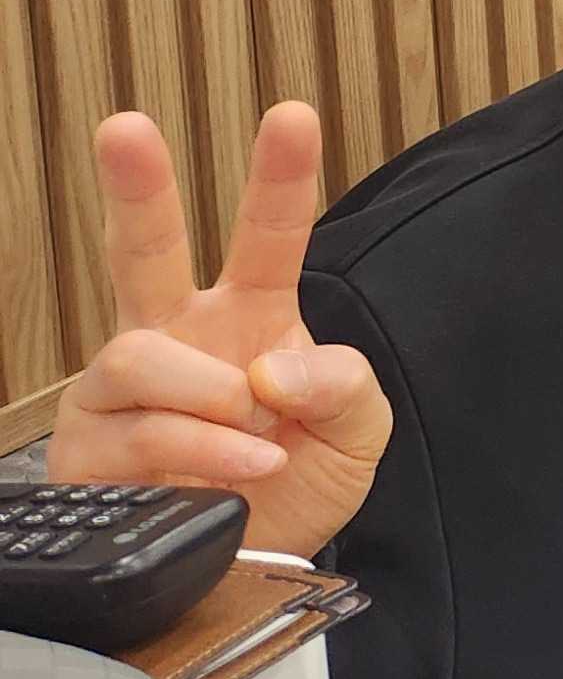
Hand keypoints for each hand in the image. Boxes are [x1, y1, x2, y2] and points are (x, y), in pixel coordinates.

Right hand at [49, 104, 387, 559]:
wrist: (257, 561)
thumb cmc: (299, 483)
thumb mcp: (357, 431)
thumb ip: (344, 384)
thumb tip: (275, 369)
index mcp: (249, 317)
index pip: (266, 237)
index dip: (280, 178)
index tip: (292, 116)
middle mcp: (176, 338)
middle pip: (143, 249)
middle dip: (135, 186)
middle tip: (125, 128)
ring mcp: (123, 390)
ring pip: (138, 357)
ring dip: (209, 399)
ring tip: (254, 438)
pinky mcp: (89, 446)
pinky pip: (135, 429)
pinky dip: (197, 450)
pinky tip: (238, 472)